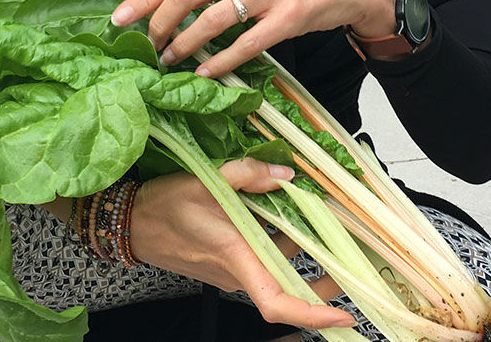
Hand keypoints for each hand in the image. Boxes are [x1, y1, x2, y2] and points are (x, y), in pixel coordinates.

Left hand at [111, 0, 397, 76]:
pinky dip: (222, 61)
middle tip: (146, 46)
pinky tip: (206, 73)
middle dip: (159, 22)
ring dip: (185, 44)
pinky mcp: (289, 17)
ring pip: (213, 19)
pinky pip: (248, 43)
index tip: (119, 18)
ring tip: (169, 62)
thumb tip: (171, 4)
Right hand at [130, 158, 350, 328]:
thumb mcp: (203, 181)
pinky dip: (285, 247)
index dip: (312, 313)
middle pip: (289, 290)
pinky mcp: (230, 264)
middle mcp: (238, 272)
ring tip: (336, 236)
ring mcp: (234, 271)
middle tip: (359, 269)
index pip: (276, 303)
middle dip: (325, 285)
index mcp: (236, 257)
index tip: (343, 315)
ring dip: (307, 260)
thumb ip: (246, 174)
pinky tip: (296, 222)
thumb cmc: (163, 207)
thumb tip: (286, 174)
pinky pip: (265, 261)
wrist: (131, 223)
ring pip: (279, 272)